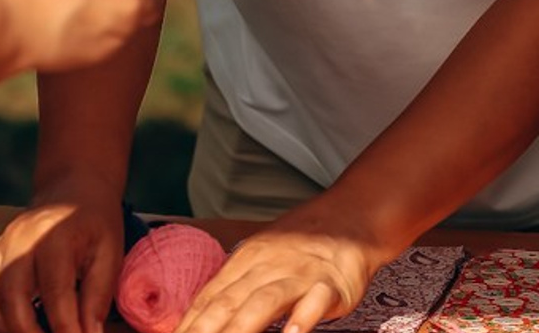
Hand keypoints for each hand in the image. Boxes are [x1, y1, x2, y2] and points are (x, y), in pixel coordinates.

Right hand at [0, 181, 122, 332]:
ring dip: (4, 323)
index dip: (66, 329)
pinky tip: (3, 315)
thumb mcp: (110, 252)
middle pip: (11, 294)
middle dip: (29, 332)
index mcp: (56, 235)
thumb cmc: (92, 219)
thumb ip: (99, 296)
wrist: (73, 188)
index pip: (55, 293)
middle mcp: (22, 238)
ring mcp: (2, 243)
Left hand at [175, 211, 383, 332]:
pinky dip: (301, 320)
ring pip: (265, 302)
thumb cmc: (300, 247)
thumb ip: (234, 288)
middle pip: (230, 301)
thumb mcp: (261, 259)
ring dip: (242, 329)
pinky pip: (313, 303)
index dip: (189, 324)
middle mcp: (267, 265)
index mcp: (245, 259)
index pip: (210, 297)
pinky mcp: (330, 285)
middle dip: (206, 332)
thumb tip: (196, 319)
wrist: (349, 218)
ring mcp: (298, 274)